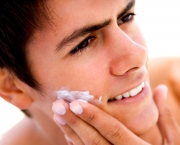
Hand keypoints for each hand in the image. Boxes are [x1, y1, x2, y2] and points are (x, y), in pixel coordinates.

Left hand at [52, 85, 179, 144]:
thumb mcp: (173, 143)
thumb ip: (166, 116)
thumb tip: (160, 88)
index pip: (113, 130)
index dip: (94, 117)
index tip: (76, 103)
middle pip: (94, 140)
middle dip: (75, 122)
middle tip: (58, 105)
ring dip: (70, 131)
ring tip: (58, 115)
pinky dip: (75, 143)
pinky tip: (67, 131)